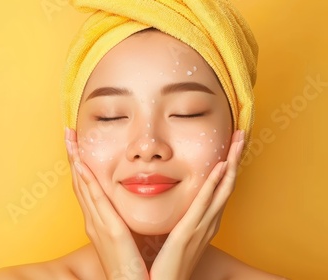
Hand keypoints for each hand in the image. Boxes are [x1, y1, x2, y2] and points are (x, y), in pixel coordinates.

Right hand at [65, 127, 149, 279]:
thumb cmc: (133, 267)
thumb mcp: (127, 238)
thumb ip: (125, 221)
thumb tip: (129, 206)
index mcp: (99, 222)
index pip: (87, 187)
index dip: (80, 165)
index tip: (77, 145)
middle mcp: (94, 221)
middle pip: (79, 182)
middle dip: (73, 157)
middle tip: (67, 133)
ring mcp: (98, 225)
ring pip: (83, 186)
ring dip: (75, 161)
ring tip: (70, 140)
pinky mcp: (109, 230)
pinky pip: (96, 201)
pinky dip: (86, 181)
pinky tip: (81, 165)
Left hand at [149, 130, 244, 279]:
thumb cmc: (171, 262)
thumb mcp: (180, 235)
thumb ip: (183, 219)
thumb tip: (179, 205)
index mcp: (206, 221)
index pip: (221, 189)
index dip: (229, 167)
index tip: (231, 146)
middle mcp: (210, 222)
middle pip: (228, 184)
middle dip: (236, 159)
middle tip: (241, 135)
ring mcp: (203, 226)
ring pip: (223, 189)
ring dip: (231, 163)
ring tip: (238, 142)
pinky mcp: (190, 231)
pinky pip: (204, 203)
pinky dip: (214, 184)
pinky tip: (220, 167)